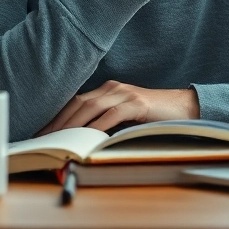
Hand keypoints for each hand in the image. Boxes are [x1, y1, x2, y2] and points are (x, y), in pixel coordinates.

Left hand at [38, 81, 198, 134]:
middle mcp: (113, 87)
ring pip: (91, 107)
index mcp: (107, 89)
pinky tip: (87, 137)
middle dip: (58, 121)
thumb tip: (82, 140)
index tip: (43, 131)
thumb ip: (106, 122)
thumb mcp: (125, 118)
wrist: (185, 108)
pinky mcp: (137, 103)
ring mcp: (125, 94)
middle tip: (44, 138)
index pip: (75, 101)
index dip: (57, 116)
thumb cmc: (154, 116)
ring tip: (59, 139)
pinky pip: (112, 115)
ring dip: (72, 125)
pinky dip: (97, 126)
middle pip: (78, 103)